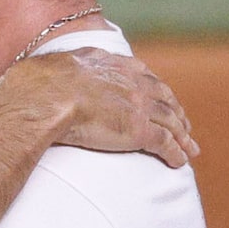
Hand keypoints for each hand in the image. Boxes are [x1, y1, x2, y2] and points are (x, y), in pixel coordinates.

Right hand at [0, 49, 197, 167]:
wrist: (45, 97)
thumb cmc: (38, 85)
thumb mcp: (53, 66)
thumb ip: (62, 69)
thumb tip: (48, 74)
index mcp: (111, 65)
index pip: (142, 75)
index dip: (154, 88)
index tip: (159, 96)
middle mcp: (130, 83)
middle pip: (163, 97)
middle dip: (176, 111)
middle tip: (184, 124)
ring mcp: (138, 106)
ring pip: (171, 122)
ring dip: (183, 136)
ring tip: (190, 148)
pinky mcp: (139, 131)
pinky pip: (165, 144)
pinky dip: (176, 153)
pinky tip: (180, 162)